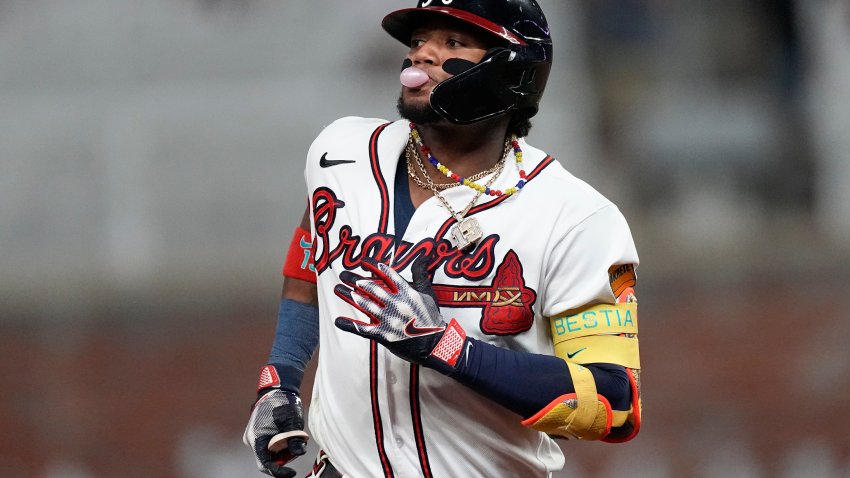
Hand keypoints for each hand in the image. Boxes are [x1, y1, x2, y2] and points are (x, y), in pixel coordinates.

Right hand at [243, 369, 308, 477]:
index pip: (265, 464)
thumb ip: (294, 439)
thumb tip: (298, 453)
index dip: (278, 471)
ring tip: (293, 436)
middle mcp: (251, 439)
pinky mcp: (257, 432)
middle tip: (296, 448)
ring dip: (282, 450)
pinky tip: (287, 434)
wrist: (276, 388)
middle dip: (283, 458)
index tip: (291, 473)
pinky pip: (267, 445)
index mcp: (257, 437)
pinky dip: (278, 444)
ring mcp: (253, 435)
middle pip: (267, 459)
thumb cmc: (283, 402)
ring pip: (268, 452)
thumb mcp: (292, 422)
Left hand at [333, 257, 467, 372]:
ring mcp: (388, 320)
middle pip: (371, 288)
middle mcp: (395, 304)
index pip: (387, 274)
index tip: (362, 261)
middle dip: (354, 280)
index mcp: (406, 293)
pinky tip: (338, 320)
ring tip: (338, 289)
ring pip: (364, 305)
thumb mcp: (428, 293)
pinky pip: (362, 329)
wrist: (435, 345)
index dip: (373, 266)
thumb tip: (423, 256)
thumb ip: (421, 274)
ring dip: (349, 296)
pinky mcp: (383, 335)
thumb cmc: (432, 318)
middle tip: (344, 274)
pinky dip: (349, 324)